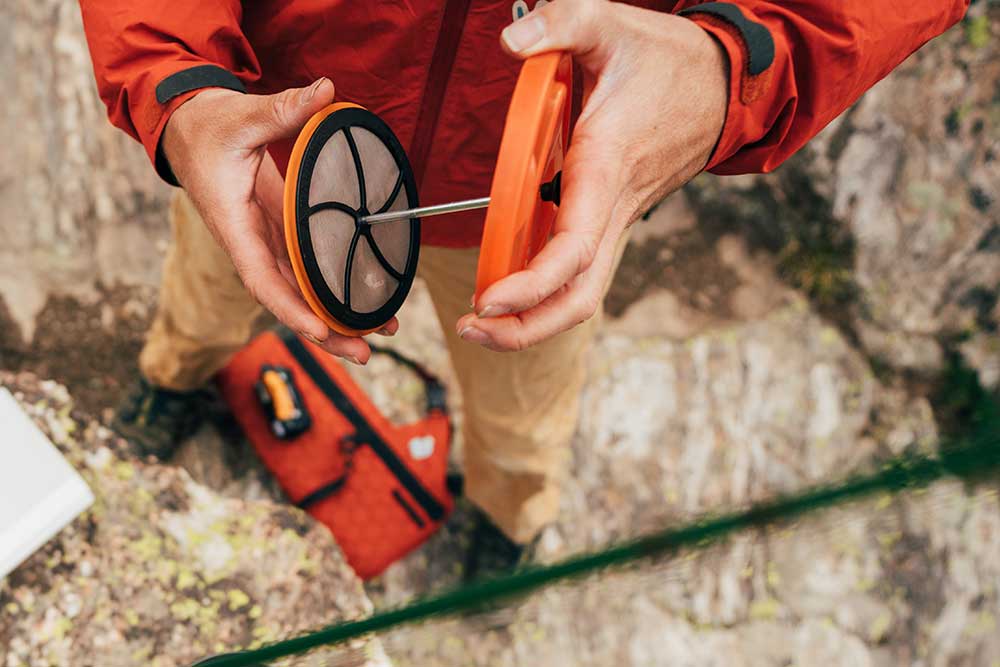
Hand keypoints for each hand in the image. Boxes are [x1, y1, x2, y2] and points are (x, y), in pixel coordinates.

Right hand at [161, 80, 395, 364]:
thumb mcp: (240, 116)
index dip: (292, 309)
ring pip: (298, 291)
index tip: (323, 331)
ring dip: (335, 316)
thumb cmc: (207, 127)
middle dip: (324, 330)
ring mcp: (265, 243)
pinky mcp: (278, 235)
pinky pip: (304, 271)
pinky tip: (363, 298)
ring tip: (378, 332)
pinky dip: (331, 288)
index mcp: (234, 224)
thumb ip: (282, 109)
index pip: (262, 279)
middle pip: (286, 299)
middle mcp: (250, 244)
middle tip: (366, 353)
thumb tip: (325, 90)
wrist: (187, 127)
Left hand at [457, 0, 727, 351]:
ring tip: (481, 322)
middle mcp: (614, 207)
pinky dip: (545, 293)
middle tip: (472, 329)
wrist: (722, 85)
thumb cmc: (666, 60)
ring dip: (533, 320)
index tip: (489, 299)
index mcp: (606, 167)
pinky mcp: (613, 219)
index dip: (531, 284)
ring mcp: (617, 220)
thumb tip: (510, 40)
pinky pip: (581, 272)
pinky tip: (509, 290)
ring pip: (582, 293)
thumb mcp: (611, 24)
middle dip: (526, 328)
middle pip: (579, 297)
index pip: (572, 250)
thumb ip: (561, 22)